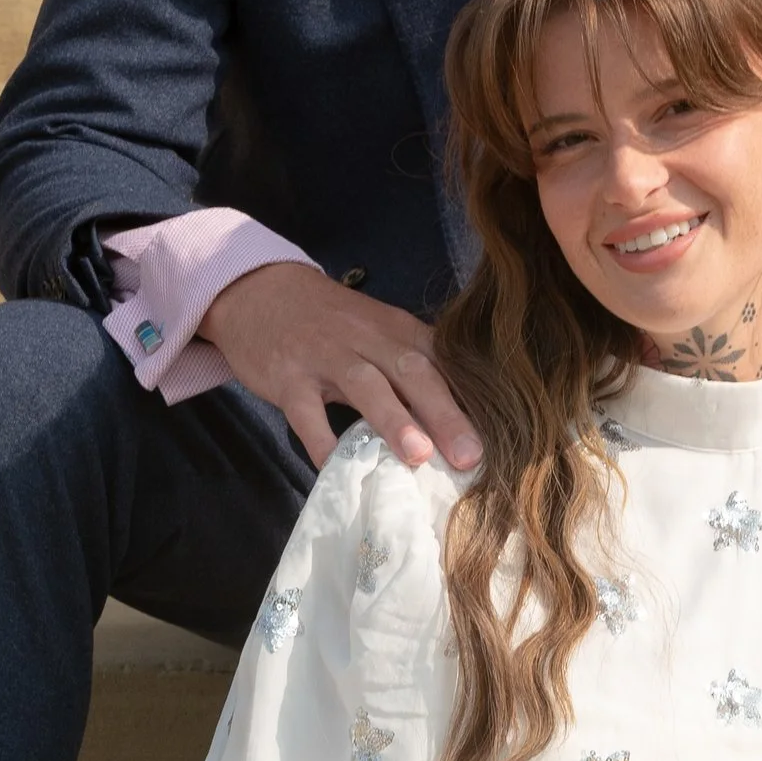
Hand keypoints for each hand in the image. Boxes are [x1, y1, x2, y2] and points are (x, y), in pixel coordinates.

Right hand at [203, 260, 481, 475]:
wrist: (260, 290)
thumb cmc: (332, 322)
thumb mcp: (378, 330)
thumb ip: (415, 365)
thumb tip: (466, 416)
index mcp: (398, 330)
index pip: (442, 361)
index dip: (471, 397)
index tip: (501, 434)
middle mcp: (367, 339)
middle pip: (412, 371)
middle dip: (445, 413)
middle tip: (471, 455)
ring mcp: (326, 357)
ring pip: (365, 385)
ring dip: (394, 420)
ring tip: (419, 457)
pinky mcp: (288, 377)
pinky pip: (306, 413)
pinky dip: (321, 442)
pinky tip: (336, 469)